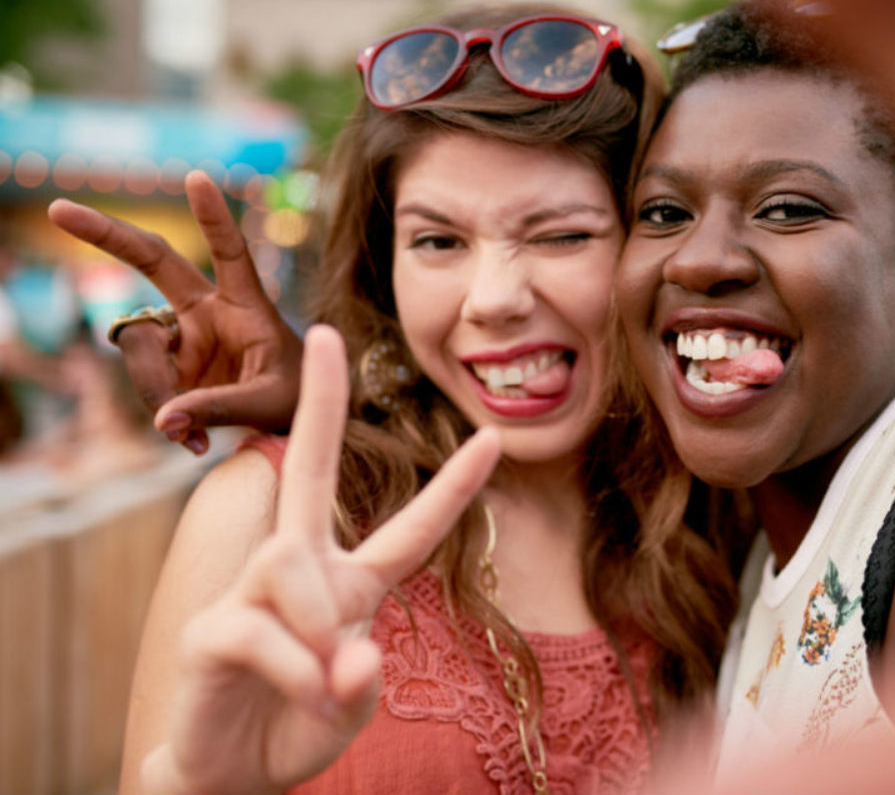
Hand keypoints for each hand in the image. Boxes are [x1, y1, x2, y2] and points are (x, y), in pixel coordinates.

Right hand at [48, 170, 304, 453]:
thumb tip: (165, 422)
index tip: (198, 178)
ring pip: (140, 346)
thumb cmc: (296, 399)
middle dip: (108, 235)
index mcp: (248, 304)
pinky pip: (144, 383)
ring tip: (191, 432)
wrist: (291, 423)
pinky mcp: (167, 365)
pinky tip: (189, 441)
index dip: (214, 219)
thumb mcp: (271, 402)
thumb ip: (221, 407)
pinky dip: (161, 412)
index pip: (231, 253)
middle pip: (154, 261)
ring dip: (155, 388)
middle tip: (58, 210)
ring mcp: (182, 336)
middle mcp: (209, 310)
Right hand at [139, 326, 500, 794]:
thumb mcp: (350, 708)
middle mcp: (302, 573)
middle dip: (321, 403)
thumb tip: (349, 651)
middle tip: (324, 332)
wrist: (229, 777)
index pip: (411, 531)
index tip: (494, 438)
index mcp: (352, 585)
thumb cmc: (296, 730)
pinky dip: (295, 670)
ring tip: (323, 687)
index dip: (453, 488)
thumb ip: (360, 684)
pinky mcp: (210, 627)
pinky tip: (303, 695)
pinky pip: (261, 628)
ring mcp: (252, 593)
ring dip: (315, 627)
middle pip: (310, 473)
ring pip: (288, 563)